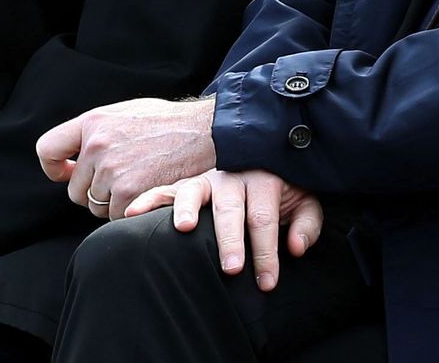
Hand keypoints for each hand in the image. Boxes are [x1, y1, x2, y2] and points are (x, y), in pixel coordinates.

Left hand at [36, 97, 216, 220]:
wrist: (204, 131)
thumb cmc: (167, 123)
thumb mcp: (126, 113)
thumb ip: (98, 132)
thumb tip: (72, 157)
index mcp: (92, 122)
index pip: (47, 149)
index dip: (54, 167)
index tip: (66, 172)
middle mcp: (97, 145)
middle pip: (76, 191)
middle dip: (95, 192)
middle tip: (122, 181)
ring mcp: (112, 170)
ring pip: (97, 208)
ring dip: (115, 204)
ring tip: (140, 183)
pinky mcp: (129, 192)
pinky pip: (117, 217)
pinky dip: (131, 213)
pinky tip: (149, 193)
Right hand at [126, 169, 322, 291]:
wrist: (266, 155)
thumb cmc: (284, 190)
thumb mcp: (305, 202)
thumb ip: (307, 224)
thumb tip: (294, 247)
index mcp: (263, 179)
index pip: (263, 219)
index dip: (265, 253)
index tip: (266, 283)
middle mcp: (232, 176)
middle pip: (230, 209)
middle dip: (230, 240)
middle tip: (231, 268)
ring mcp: (206, 179)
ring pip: (193, 192)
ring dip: (187, 210)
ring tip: (183, 229)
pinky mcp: (187, 184)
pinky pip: (165, 190)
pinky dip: (148, 200)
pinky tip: (131, 214)